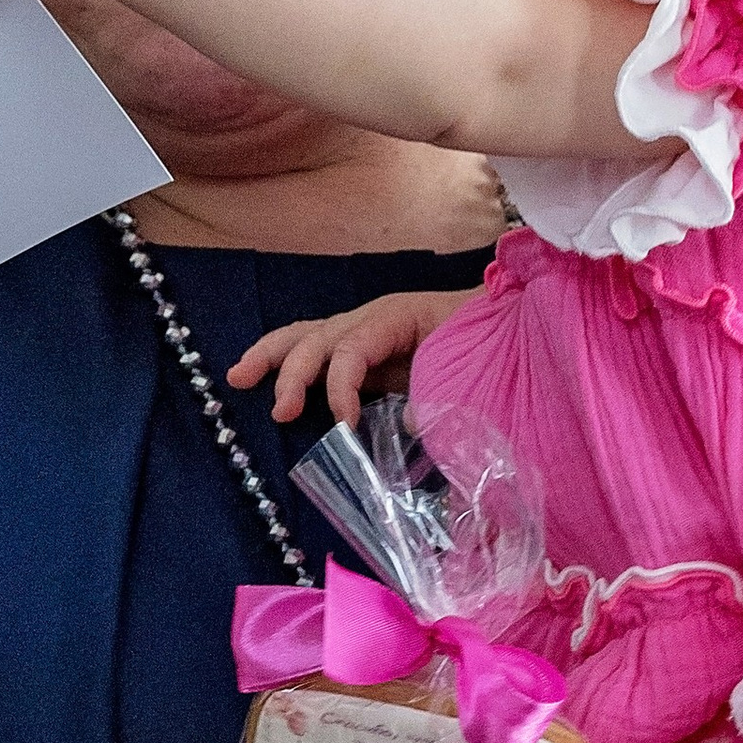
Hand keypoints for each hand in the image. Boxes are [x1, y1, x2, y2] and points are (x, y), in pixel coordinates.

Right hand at [228, 290, 479, 427]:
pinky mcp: (362, 350)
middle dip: (292, 372)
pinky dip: (286, 363)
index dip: (340, 387)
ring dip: (270, 357)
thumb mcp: (470, 367)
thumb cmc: (488, 339)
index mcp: (396, 317)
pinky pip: (316, 352)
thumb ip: (443, 394)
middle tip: (281, 413)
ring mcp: (363, 331)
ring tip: (236, 378)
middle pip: (318, 337)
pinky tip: (257, 377)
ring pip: (305, 336)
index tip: (344, 425)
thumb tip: (413, 422)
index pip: (352, 348)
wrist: (506, 321)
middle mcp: (371, 318)